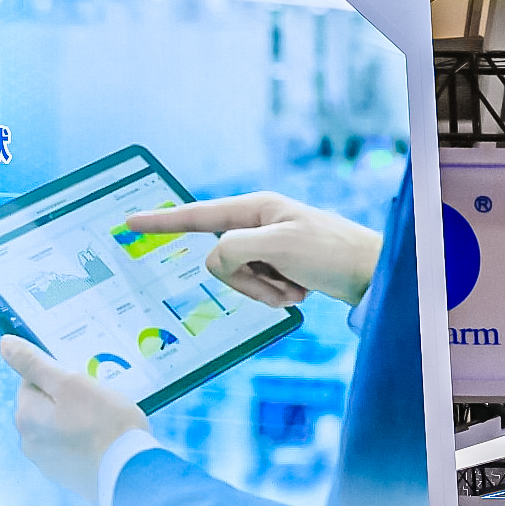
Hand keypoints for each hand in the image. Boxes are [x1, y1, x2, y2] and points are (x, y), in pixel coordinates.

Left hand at [0, 335, 145, 500]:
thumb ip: (34, 363)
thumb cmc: (103, 423)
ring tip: (104, 422)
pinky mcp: (66, 476)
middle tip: (97, 402)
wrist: (130, 473)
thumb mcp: (70, 383)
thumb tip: (4, 344)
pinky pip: (71, 448)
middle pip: (45, 405)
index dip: (59, 376)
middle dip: (68, 399)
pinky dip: (84, 442)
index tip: (83, 383)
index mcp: (25, 415)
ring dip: (76, 420)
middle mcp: (28, 441)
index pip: (32, 380)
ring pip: (59, 426)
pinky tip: (104, 442)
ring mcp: (47, 462)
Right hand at [125, 193, 380, 308]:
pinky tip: (302, 290)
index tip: (129, 222)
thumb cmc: (333, 252)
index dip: (161, 221)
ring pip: (237, 279)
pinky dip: (276, 296)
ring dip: (265, 292)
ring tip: (296, 287)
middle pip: (219, 260)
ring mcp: (268, 247)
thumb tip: (214, 260)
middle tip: (281, 283)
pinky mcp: (278, 267)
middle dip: (247, 281)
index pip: (197, 215)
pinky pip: (256, 289)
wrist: (375, 273)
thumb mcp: (279, 246)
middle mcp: (258, 224)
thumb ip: (234, 250)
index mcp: (255, 209)